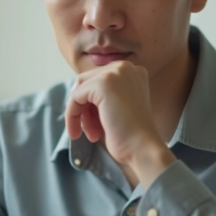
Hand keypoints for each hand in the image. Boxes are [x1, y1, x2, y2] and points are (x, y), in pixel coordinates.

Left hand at [65, 61, 175, 183]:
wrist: (142, 148)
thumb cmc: (130, 134)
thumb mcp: (116, 107)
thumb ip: (101, 95)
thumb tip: (75, 93)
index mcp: (132, 71)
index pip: (98, 80)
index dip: (91, 103)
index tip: (95, 125)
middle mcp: (125, 67)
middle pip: (87, 82)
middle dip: (84, 108)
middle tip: (91, 131)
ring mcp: (115, 73)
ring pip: (80, 89)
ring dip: (79, 113)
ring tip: (91, 134)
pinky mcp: (103, 83)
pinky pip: (75, 96)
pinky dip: (72, 115)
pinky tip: (78, 132)